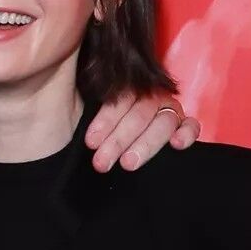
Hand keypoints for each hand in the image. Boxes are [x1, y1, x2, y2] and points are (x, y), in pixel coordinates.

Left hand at [84, 91, 200, 171]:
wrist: (111, 134)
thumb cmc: (98, 126)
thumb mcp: (84, 107)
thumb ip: (83, 101)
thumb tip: (59, 101)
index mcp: (126, 85)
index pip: (119, 99)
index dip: (106, 121)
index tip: (91, 143)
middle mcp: (149, 95)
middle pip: (140, 113)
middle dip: (119, 140)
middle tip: (102, 162)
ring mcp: (169, 108)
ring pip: (163, 121)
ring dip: (146, 143)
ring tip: (128, 164)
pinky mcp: (185, 124)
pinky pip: (192, 125)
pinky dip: (187, 133)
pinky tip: (176, 145)